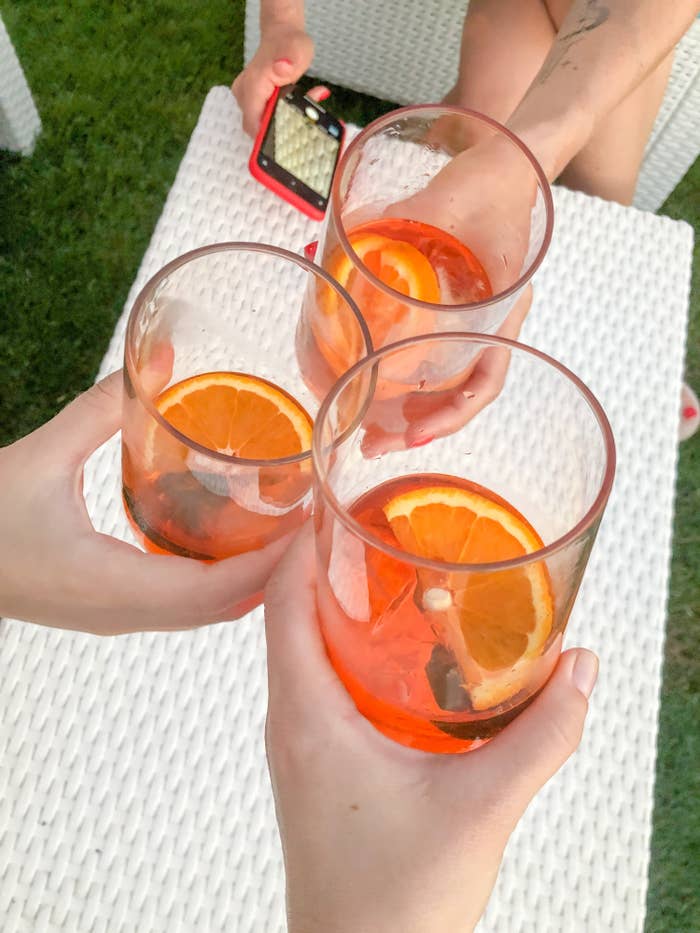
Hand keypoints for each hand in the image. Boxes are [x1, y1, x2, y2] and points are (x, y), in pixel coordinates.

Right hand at [0, 371, 292, 633]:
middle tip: (313, 519)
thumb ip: (99, 410)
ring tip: (287, 529)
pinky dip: (220, 580)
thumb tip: (157, 357)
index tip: (312, 527)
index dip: (272, 566)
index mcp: (110, 587)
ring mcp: (116, 616)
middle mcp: (123, 614)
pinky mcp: (107, 606)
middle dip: (275, 572)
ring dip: (251, 579)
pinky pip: (182, 605)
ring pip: (205, 613)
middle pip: (223, 609)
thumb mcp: (37, 459)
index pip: (217, 592)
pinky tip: (232, 542)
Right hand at [232, 23, 327, 136]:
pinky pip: (265, 117)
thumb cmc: (290, 43)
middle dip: (284, 126)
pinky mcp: (252, 101)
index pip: (254, 126)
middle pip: (259, 127)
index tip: (292, 132)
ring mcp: (246, 99)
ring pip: (264, 123)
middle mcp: (244, 95)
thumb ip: (290, 61)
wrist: (282, 35)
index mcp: (253, 86)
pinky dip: (283, 114)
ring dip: (286, 119)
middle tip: (307, 110)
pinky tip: (297, 101)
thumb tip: (281, 68)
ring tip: (306, 99)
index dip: (271, 136)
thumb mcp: (297, 49)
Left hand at [265, 528, 597, 932]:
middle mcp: (290, 723)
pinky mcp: (316, 765)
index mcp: (306, 718)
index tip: (329, 503)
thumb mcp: (481, 809)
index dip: (299, 545)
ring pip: (300, 650)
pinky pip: (316, 682)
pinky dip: (342, 646)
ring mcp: (298, 746)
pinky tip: (389, 648)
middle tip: (369, 525)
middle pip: (286, 617)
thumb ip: (540, 736)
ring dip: (330, 605)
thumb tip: (579, 669)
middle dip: (321, 563)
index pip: (281, 604)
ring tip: (380, 570)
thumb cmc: (397, 903)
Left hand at [361, 129, 544, 454]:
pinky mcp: (459, 314)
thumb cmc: (487, 180)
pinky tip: (377, 387)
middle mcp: (495, 325)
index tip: (411, 433)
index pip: (487, 381)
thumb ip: (396, 222)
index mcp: (504, 310)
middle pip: (463, 395)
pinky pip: (438, 360)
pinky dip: (410, 379)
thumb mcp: (443, 201)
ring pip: (449, 384)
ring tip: (369, 430)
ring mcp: (478, 323)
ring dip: (411, 411)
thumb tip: (335, 245)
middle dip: (418, 426)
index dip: (450, 414)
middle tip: (372, 445)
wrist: (506, 163)